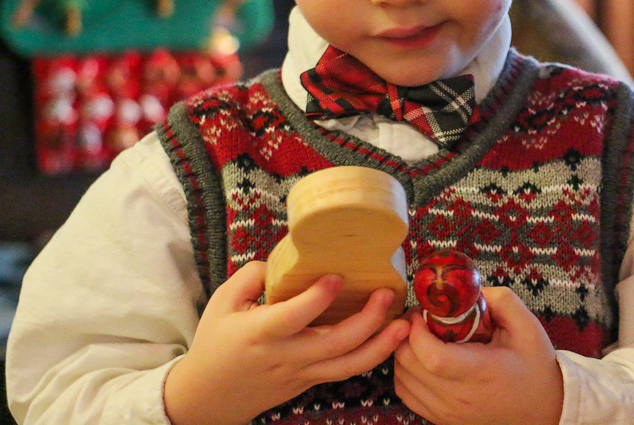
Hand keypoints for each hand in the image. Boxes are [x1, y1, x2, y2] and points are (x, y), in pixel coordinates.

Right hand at [163, 261, 410, 424]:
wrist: (208, 398)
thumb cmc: (214, 343)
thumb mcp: (222, 302)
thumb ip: (253, 276)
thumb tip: (286, 259)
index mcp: (259, 334)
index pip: (293, 317)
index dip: (317, 298)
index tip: (339, 276)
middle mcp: (285, 356)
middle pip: (334, 344)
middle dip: (367, 320)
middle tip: (387, 292)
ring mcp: (301, 373)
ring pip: (347, 365)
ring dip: (380, 346)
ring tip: (404, 324)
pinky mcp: (310, 382)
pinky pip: (345, 370)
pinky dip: (371, 355)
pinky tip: (390, 337)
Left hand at [394, 286, 563, 424]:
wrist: (543, 409)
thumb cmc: (534, 365)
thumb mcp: (527, 326)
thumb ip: (500, 299)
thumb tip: (465, 288)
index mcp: (481, 373)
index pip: (433, 357)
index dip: (418, 331)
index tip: (424, 312)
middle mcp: (459, 397)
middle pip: (410, 364)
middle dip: (407, 333)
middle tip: (421, 316)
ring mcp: (447, 412)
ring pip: (402, 378)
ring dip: (404, 351)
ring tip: (423, 335)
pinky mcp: (441, 419)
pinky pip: (406, 393)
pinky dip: (406, 372)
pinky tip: (423, 358)